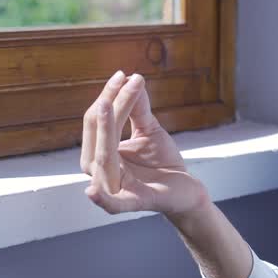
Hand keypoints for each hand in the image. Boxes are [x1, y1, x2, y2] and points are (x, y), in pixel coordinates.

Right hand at [80, 71, 209, 216]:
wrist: (185, 188)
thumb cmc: (161, 161)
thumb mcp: (149, 129)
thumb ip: (137, 108)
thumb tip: (131, 78)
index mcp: (100, 153)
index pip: (96, 121)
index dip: (107, 97)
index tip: (122, 74)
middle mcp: (101, 171)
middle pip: (97, 136)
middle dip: (107, 106)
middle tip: (121, 79)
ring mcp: (115, 188)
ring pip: (104, 159)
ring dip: (104, 130)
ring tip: (106, 105)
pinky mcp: (133, 203)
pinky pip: (113, 204)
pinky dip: (102, 200)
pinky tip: (91, 191)